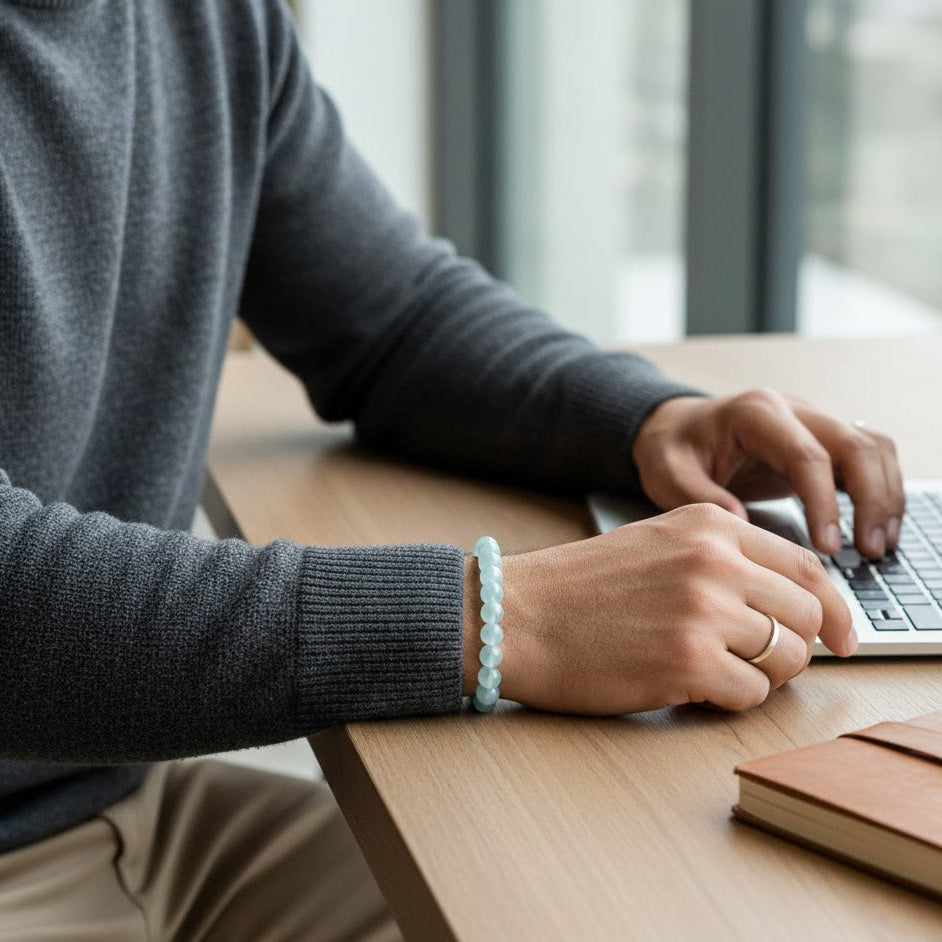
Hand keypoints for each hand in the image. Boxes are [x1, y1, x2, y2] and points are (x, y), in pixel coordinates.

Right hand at [462, 504, 856, 714]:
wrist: (516, 615)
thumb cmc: (579, 587)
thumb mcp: (657, 543)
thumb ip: (724, 560)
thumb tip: (792, 606)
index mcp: (709, 525)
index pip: (806, 567)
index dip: (833, 609)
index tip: (841, 636)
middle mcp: (714, 560)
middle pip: (807, 615)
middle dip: (795, 647)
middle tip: (764, 663)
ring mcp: (703, 611)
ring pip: (787, 659)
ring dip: (761, 676)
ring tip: (716, 672)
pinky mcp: (688, 662)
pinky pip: (751, 695)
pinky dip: (730, 700)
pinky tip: (690, 686)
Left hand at [632, 390, 903, 558]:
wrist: (673, 428)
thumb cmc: (670, 449)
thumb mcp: (668, 473)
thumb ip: (703, 497)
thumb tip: (744, 527)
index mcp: (756, 413)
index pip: (807, 455)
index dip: (824, 502)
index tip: (828, 545)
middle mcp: (793, 410)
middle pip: (855, 445)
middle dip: (872, 499)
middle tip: (870, 549)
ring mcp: (811, 422)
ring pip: (871, 447)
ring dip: (885, 495)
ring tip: (879, 545)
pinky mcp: (820, 440)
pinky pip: (867, 456)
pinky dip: (880, 490)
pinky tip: (876, 529)